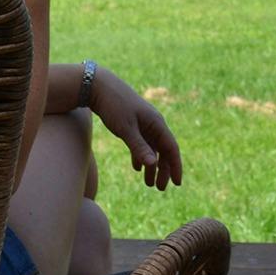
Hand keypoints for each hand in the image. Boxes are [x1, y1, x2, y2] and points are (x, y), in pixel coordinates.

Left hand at [90, 67, 182, 191]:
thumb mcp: (126, 129)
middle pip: (163, 150)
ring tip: (149, 183)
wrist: (98, 85)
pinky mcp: (133, 122)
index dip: (175, 166)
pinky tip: (137, 167)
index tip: (177, 184)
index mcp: (156, 123)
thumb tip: (154, 165)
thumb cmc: (114, 106)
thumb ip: (139, 147)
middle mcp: (153, 123)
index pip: (171, 148)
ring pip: (152, 148)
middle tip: (160, 188)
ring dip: (152, 165)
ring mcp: (144, 122)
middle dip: (163, 170)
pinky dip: (141, 156)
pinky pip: (142, 142)